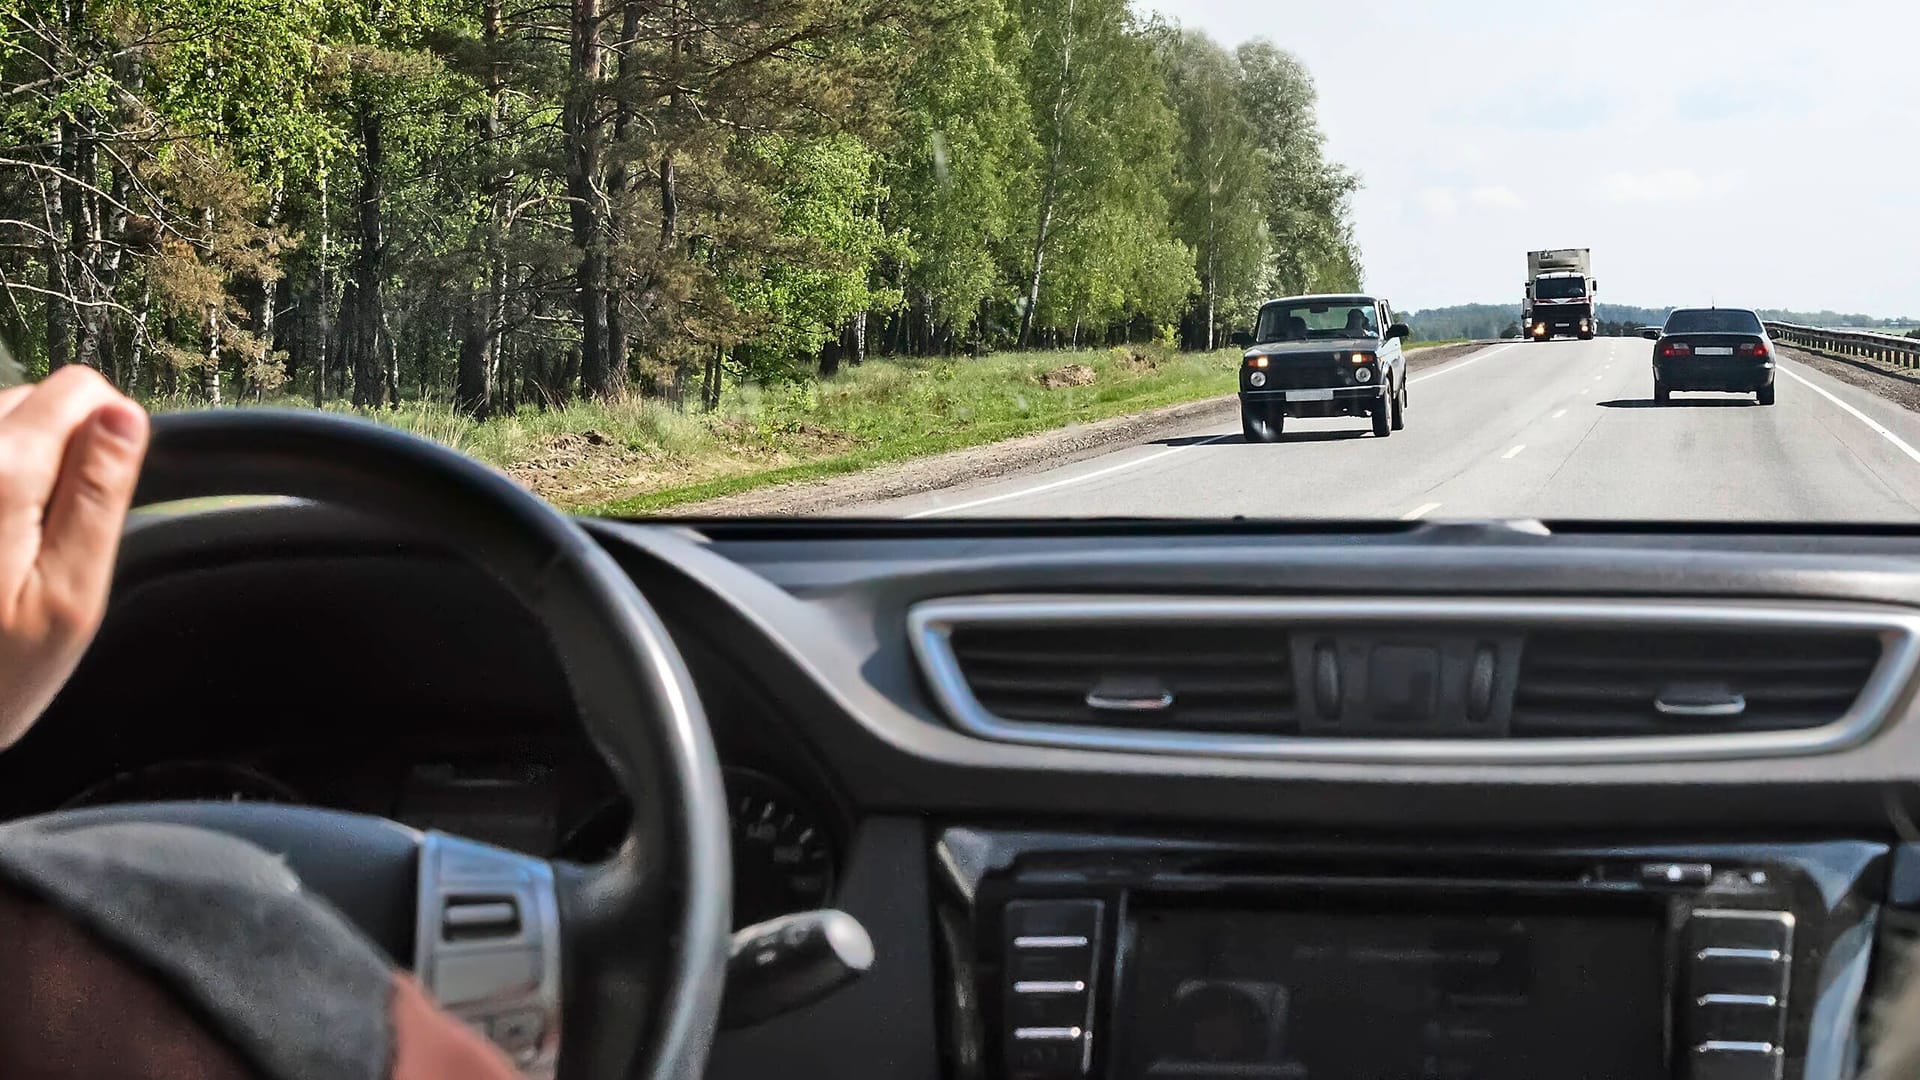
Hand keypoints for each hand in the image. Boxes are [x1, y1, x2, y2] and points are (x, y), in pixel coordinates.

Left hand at [0, 367, 148, 748]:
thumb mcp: (69, 596)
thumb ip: (99, 496)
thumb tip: (127, 415)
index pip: (80, 391)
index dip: (112, 437)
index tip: (102, 504)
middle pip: (30, 401)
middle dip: (55, 456)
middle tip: (44, 543)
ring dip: (12, 473)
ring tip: (2, 550)